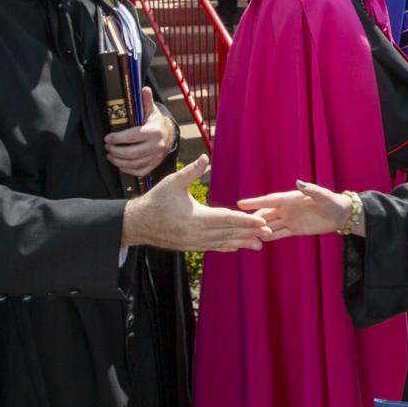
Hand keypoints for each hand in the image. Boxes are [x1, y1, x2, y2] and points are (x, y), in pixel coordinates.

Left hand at [105, 88, 174, 176]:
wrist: (169, 135)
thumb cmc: (155, 122)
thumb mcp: (151, 111)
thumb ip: (146, 101)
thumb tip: (144, 88)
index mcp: (154, 132)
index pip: (132, 137)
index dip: (117, 138)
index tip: (107, 138)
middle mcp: (156, 146)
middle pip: (131, 153)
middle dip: (116, 151)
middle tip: (107, 147)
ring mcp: (156, 157)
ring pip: (134, 164)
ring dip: (118, 161)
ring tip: (110, 155)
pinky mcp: (154, 164)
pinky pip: (140, 171)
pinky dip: (128, 170)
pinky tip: (120, 165)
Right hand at [122, 156, 270, 250]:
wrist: (137, 223)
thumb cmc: (155, 200)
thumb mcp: (172, 182)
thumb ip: (191, 172)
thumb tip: (205, 158)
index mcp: (196, 218)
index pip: (227, 220)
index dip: (246, 221)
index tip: (262, 222)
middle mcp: (197, 233)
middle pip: (229, 234)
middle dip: (250, 233)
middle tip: (270, 234)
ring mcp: (194, 242)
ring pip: (222, 243)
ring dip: (241, 243)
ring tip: (259, 245)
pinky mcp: (190, 246)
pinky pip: (212, 247)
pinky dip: (226, 247)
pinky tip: (236, 248)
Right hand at [238, 180, 353, 239]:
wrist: (339, 215)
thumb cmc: (332, 201)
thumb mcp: (323, 195)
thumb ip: (311, 190)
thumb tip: (299, 182)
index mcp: (291, 197)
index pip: (270, 200)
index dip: (255, 202)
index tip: (241, 203)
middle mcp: (287, 208)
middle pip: (266, 213)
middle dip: (254, 219)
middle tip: (239, 225)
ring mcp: (289, 219)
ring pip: (270, 224)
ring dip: (260, 229)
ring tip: (246, 236)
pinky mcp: (294, 229)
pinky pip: (279, 234)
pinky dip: (269, 237)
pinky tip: (259, 241)